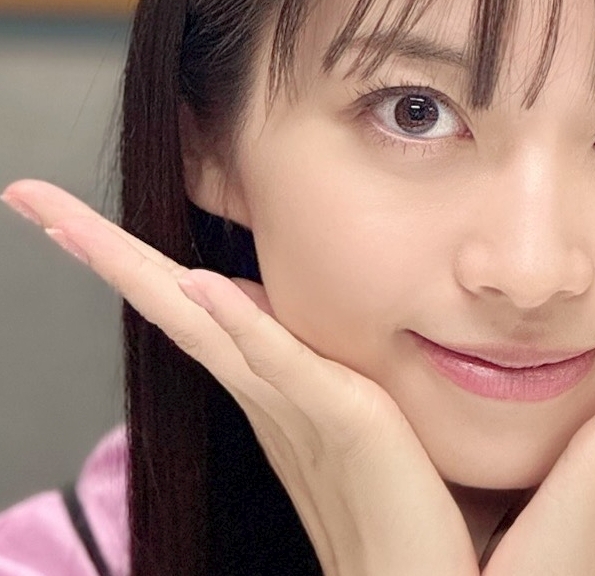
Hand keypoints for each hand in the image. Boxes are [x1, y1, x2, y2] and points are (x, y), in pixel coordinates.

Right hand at [1, 180, 479, 575]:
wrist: (412, 572)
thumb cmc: (400, 497)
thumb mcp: (360, 409)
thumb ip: (326, 372)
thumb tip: (307, 331)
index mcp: (267, 385)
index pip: (193, 309)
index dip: (136, 264)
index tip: (75, 219)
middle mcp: (264, 392)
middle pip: (173, 305)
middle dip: (106, 254)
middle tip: (33, 201)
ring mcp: (294, 408)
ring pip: (203, 323)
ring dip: (137, 271)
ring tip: (68, 222)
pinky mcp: (344, 420)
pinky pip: (283, 365)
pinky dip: (240, 326)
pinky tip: (199, 285)